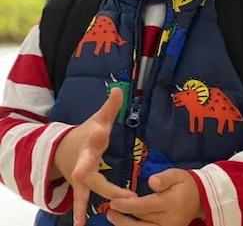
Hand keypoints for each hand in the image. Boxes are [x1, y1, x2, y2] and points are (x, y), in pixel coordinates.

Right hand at [52, 88, 135, 225]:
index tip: (100, 132)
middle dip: (86, 169)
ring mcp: (81, 175)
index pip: (95, 137)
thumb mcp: (99, 120)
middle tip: (81, 173)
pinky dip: (79, 212)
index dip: (97, 134)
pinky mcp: (81, 185)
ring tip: (102, 209)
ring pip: (89, 186)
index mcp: (91, 142)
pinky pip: (81, 199)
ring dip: (96, 197)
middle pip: (87, 166)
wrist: (65, 149)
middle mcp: (84, 160)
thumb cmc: (88, 134)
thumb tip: (117, 89)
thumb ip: (110, 107)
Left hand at [108, 168, 204, 225]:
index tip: (114, 202)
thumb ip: (164, 178)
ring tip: (113, 218)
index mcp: (171, 203)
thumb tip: (152, 182)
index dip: (128, 205)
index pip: (145, 206)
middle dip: (123, 216)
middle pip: (141, 220)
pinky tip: (125, 224)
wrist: (200, 199)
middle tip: (110, 211)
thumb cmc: (185, 184)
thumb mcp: (177, 175)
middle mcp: (169, 219)